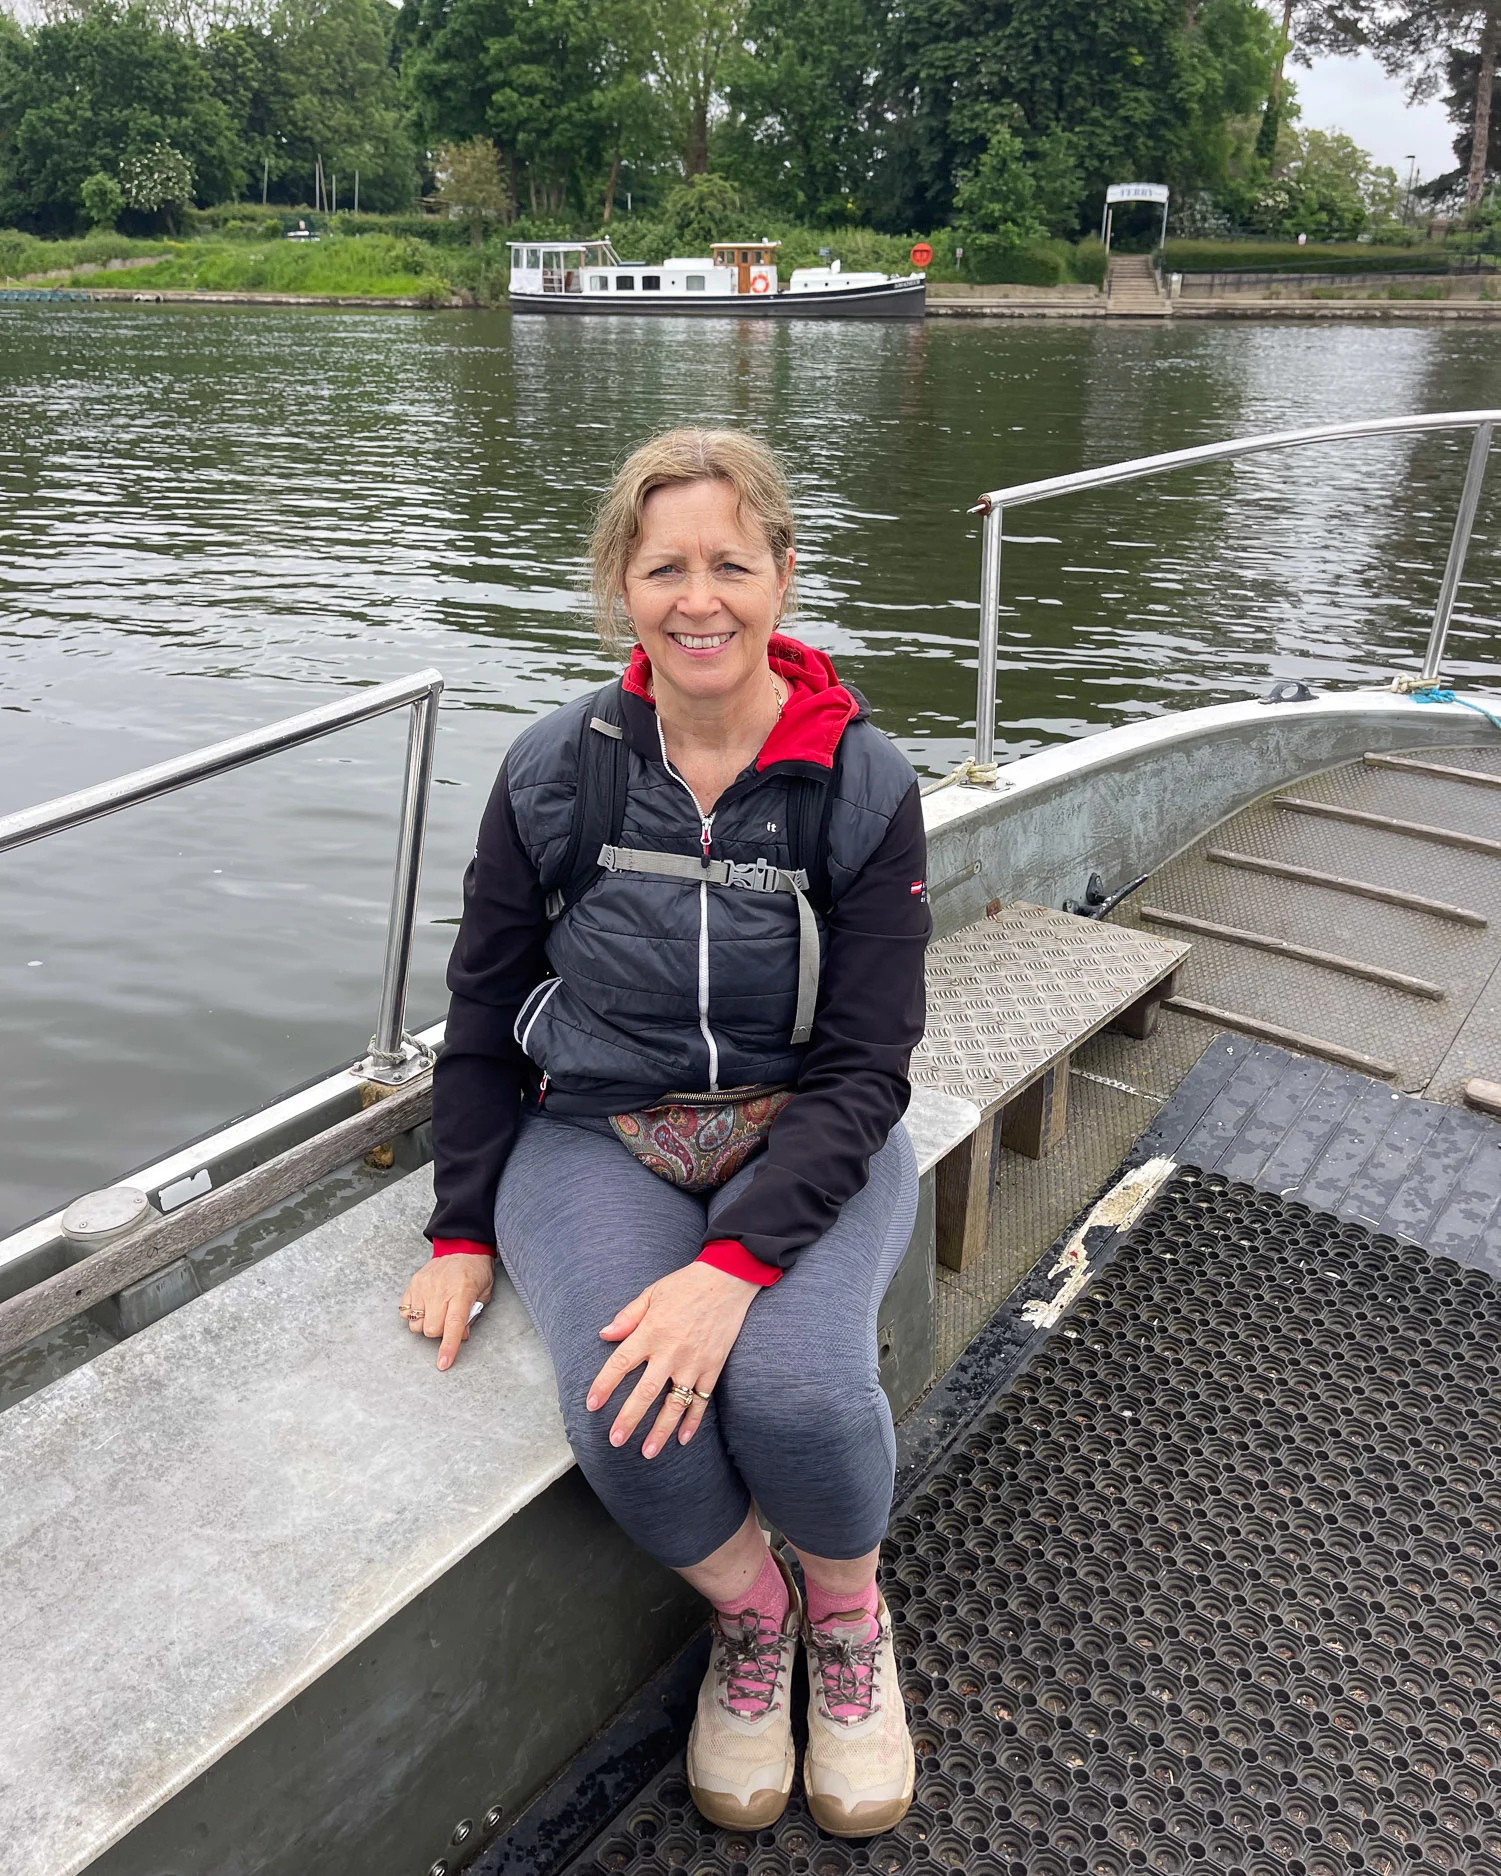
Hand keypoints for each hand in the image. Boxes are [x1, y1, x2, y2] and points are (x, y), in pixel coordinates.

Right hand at [399, 1253, 494, 1370]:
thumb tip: (461, 1336)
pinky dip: (413, 1315)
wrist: (462, 1247)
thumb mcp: (484, 1294)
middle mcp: (440, 1291)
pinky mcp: (413, 1283)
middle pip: (430, 1330)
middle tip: (447, 1320)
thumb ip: (472, 1316)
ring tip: (436, 1312)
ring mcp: (424, 1287)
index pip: (453, 1325)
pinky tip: (425, 1306)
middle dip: (439, 1332)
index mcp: (462, 1293)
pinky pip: (405, 1311)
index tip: (443, 1364)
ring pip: (415, 1324)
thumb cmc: (476, 1272)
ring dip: (426, 1324)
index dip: (448, 1347)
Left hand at [587, 1262, 758, 1458]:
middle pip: (645, 1392)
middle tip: (615, 1440)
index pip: (620, 1363)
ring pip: (674, 1404)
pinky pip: (701, 1399)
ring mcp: (694, 1362)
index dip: (604, 1385)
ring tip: (647, 1452)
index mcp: (651, 1331)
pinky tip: (683, 1438)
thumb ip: (628, 1317)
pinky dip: (693, 1421)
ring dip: (660, 1430)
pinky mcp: (712, 1367)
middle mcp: (671, 1351)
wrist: (728, 1280)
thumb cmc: (686, 1284)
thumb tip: (604, 1335)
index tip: (592, 1405)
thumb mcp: (651, 1293)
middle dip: (628, 1419)